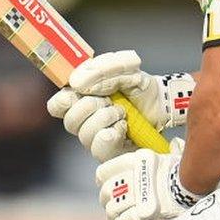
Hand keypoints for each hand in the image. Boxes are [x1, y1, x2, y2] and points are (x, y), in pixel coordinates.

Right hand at [46, 50, 194, 161]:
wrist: (162, 102)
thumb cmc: (139, 86)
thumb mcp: (125, 67)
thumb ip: (102, 68)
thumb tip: (76, 82)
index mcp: (82, 99)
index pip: (57, 106)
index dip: (62, 102)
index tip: (77, 93)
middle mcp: (86, 121)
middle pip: (70, 122)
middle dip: (89, 107)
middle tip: (109, 100)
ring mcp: (98, 138)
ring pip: (85, 135)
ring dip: (104, 118)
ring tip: (121, 111)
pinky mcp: (111, 152)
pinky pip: (100, 149)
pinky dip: (112, 134)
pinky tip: (124, 126)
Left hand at [96, 138, 201, 219]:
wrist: (197, 185)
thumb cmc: (185, 171)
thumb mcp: (170, 156)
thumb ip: (158, 155)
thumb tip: (170, 146)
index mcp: (137, 160)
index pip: (105, 171)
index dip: (103, 181)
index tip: (107, 185)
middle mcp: (135, 176)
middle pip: (108, 192)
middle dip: (108, 200)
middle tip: (114, 203)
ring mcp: (139, 195)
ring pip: (113, 209)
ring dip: (115, 214)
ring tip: (120, 215)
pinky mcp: (144, 212)